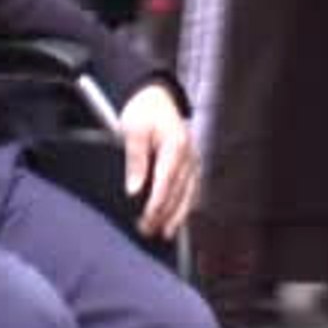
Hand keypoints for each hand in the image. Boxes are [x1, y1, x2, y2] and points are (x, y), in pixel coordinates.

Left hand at [118, 83, 197, 239]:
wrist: (156, 95)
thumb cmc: (143, 110)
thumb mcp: (134, 130)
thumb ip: (135, 160)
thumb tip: (134, 189)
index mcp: (175, 146)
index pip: (166, 183)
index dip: (157, 205)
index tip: (146, 220)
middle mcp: (189, 155)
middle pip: (178, 192)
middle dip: (164, 215)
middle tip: (148, 231)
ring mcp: (193, 160)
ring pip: (189, 194)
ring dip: (177, 215)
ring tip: (164, 233)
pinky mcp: (192, 164)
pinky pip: (192, 189)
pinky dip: (185, 206)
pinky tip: (176, 218)